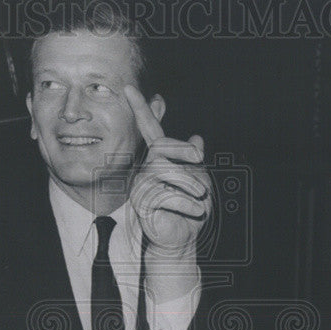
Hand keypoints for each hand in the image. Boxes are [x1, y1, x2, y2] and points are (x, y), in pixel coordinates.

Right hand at [125, 85, 212, 256]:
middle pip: (160, 146)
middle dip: (183, 153)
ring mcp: (141, 186)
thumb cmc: (191, 211)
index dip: (140, 110)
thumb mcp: (200, 181)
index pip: (149, 131)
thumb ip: (194, 162)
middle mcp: (146, 169)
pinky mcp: (141, 205)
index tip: (128, 89)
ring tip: (201, 197)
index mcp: (159, 160)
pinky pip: (163, 194)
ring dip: (190, 183)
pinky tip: (195, 210)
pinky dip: (186, 202)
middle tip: (202, 162)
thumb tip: (197, 139)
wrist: (183, 240)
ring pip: (163, 170)